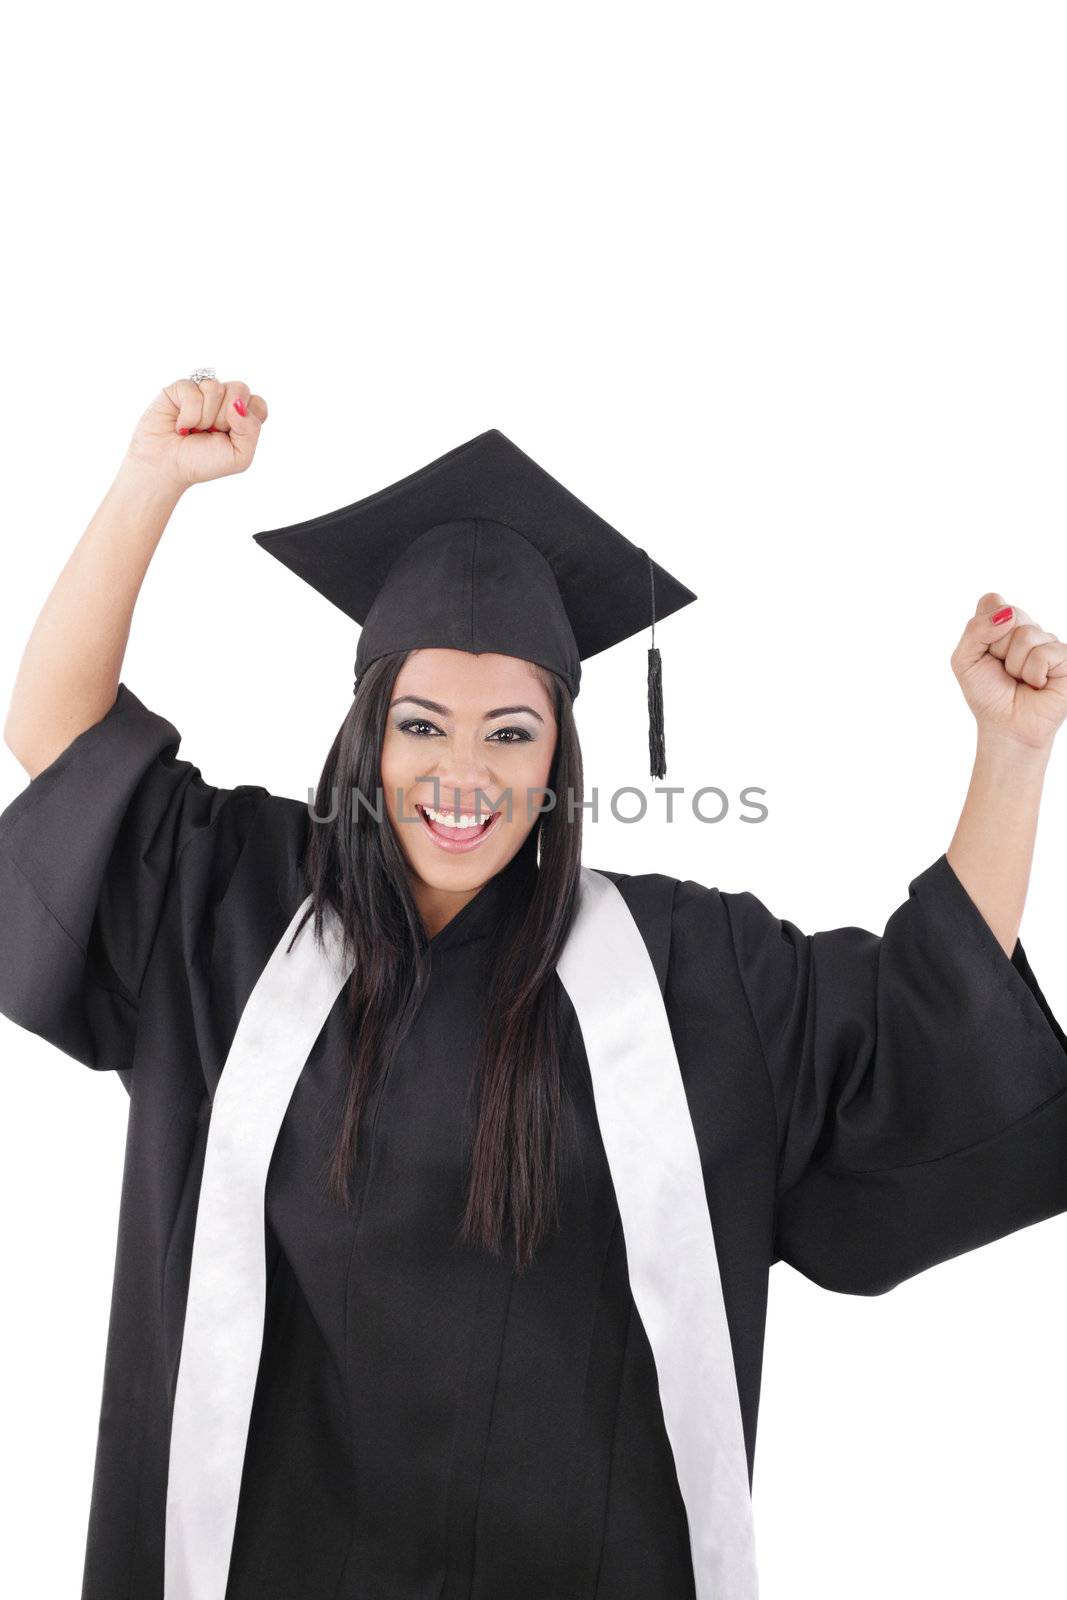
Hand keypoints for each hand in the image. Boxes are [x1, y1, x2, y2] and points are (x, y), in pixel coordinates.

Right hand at [123, 376, 268, 492]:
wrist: (167, 467)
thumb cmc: (202, 462)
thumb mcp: (239, 456)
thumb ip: (251, 429)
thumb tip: (237, 403)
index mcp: (242, 415)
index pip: (258, 403)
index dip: (247, 420)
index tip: (231, 436)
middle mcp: (224, 400)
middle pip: (240, 389)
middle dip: (225, 418)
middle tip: (210, 433)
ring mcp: (203, 391)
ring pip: (216, 387)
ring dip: (205, 417)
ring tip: (195, 429)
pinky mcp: (182, 387)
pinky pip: (194, 391)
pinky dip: (189, 415)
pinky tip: (181, 425)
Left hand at [951, 592, 1066, 751]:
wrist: (1006, 727)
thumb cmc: (987, 694)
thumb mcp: (964, 661)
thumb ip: (975, 630)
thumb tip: (1007, 614)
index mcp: (1003, 623)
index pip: (992, 601)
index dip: (983, 630)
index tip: (986, 653)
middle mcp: (1028, 628)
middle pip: (1009, 614)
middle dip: (998, 647)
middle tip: (1003, 669)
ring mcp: (1049, 641)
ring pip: (1026, 635)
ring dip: (1015, 665)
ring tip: (1020, 679)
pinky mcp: (1066, 657)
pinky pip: (1043, 653)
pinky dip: (1033, 674)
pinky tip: (1037, 684)